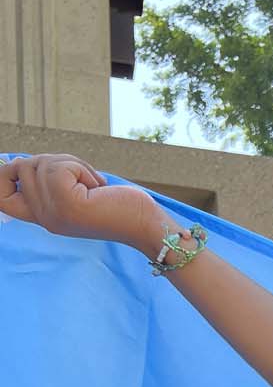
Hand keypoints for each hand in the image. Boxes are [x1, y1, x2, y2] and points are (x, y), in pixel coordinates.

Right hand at [0, 152, 160, 249]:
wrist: (144, 226)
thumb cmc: (118, 206)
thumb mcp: (76, 192)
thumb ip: (50, 180)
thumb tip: (18, 161)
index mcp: (44, 217)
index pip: (1, 199)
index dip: (3, 176)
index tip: (19, 167)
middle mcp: (44, 218)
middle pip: (22, 167)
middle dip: (54, 160)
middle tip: (83, 178)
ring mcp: (52, 213)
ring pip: (41, 163)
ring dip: (72, 164)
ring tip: (93, 185)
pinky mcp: (65, 204)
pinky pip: (59, 167)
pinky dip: (81, 167)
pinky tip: (97, 187)